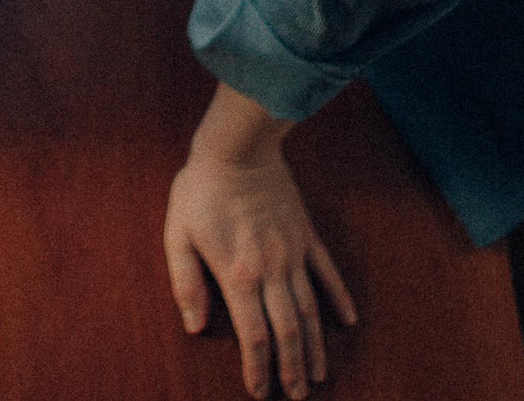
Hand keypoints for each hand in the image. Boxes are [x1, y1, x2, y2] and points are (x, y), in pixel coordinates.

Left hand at [164, 112, 356, 398]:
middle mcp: (271, 270)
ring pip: (310, 309)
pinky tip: (347, 321)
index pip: (254, 335)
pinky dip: (338, 298)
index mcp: (238, 274)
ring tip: (319, 375)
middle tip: (297, 397)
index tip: (260, 392)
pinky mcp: (306, 235)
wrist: (238, 147)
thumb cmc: (200, 190)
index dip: (258, 368)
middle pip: (288, 331)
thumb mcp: (177, 234)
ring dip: (315, 346)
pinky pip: (327, 272)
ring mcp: (293, 253)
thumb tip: (194, 325)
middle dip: (293, 368)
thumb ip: (185, 282)